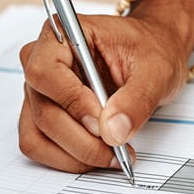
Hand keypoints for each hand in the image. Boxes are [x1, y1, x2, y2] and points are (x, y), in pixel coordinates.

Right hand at [18, 0, 193, 172]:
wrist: (151, 54)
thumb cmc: (149, 50)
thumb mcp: (156, 69)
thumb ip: (136, 99)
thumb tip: (113, 131)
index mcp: (61, 34)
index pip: (45, 72)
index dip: (72, 102)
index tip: (102, 121)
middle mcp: (40, 61)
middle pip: (43, 111)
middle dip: (80, 139)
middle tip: (116, 149)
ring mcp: (38, 91)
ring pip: (37, 134)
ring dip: (73, 154)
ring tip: (111, 155)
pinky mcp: (42, 114)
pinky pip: (39, 146)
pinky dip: (67, 159)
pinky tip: (97, 155)